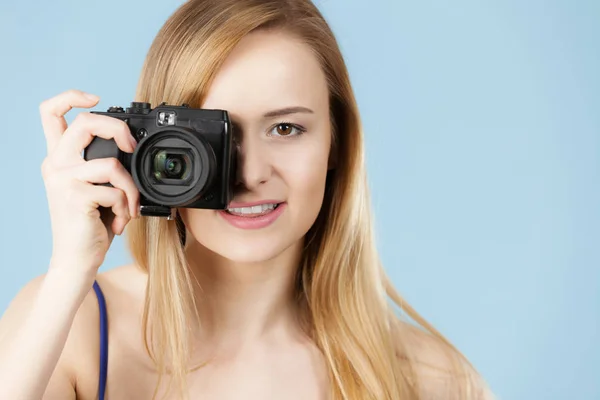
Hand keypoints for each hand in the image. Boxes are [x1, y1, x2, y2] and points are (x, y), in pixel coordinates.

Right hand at [39, 89, 139, 279]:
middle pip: (85, 123)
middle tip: (131, 146)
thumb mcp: (95, 188)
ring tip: (128, 208)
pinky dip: (127, 208)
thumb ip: (102, 164)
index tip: (94, 97)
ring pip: (113, 165)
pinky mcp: (74, 196)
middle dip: (117, 129)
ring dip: (131, 190)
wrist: (78, 258)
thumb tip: (130, 146)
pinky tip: (119, 222)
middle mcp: (55, 164)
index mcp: (59, 158)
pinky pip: (117, 192)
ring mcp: (62, 179)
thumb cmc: (91, 223)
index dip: (70, 96)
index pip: (50, 113)